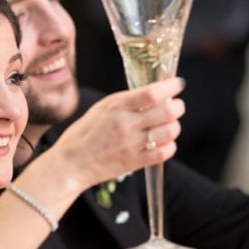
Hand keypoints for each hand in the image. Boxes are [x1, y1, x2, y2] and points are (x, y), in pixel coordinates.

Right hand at [51, 78, 185, 190]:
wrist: (71, 164)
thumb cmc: (83, 134)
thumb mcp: (101, 109)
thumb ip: (126, 101)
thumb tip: (154, 93)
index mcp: (116, 107)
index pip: (152, 93)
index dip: (170, 87)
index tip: (177, 84)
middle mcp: (126, 124)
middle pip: (167, 111)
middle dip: (177, 106)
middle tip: (176, 106)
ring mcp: (131, 144)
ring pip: (170, 131)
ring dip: (174, 126)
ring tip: (169, 125)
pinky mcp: (135, 162)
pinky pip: (164, 152)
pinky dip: (169, 146)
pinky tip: (163, 143)